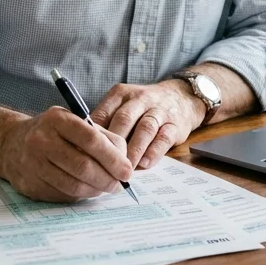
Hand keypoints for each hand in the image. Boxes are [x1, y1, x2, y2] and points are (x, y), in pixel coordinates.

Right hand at [0, 106, 133, 202]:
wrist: (11, 143)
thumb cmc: (52, 132)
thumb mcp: (73, 123)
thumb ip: (101, 137)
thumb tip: (125, 162)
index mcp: (57, 119)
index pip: (91, 139)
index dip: (113, 157)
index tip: (127, 170)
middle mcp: (41, 140)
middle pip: (83, 165)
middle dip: (108, 178)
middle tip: (120, 184)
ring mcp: (32, 163)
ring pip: (74, 184)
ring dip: (96, 190)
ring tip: (106, 187)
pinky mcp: (30, 184)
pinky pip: (63, 194)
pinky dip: (80, 195)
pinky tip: (87, 189)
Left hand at [91, 81, 205, 170]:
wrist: (181, 97)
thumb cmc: (142, 108)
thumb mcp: (122, 106)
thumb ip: (106, 122)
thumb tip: (83, 147)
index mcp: (121, 94)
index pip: (104, 112)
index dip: (95, 135)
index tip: (86, 155)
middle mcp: (139, 99)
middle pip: (124, 120)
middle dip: (114, 145)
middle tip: (105, 166)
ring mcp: (159, 110)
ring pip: (145, 129)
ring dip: (134, 150)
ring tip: (124, 170)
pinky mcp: (175, 124)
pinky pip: (164, 138)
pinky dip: (153, 152)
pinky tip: (144, 164)